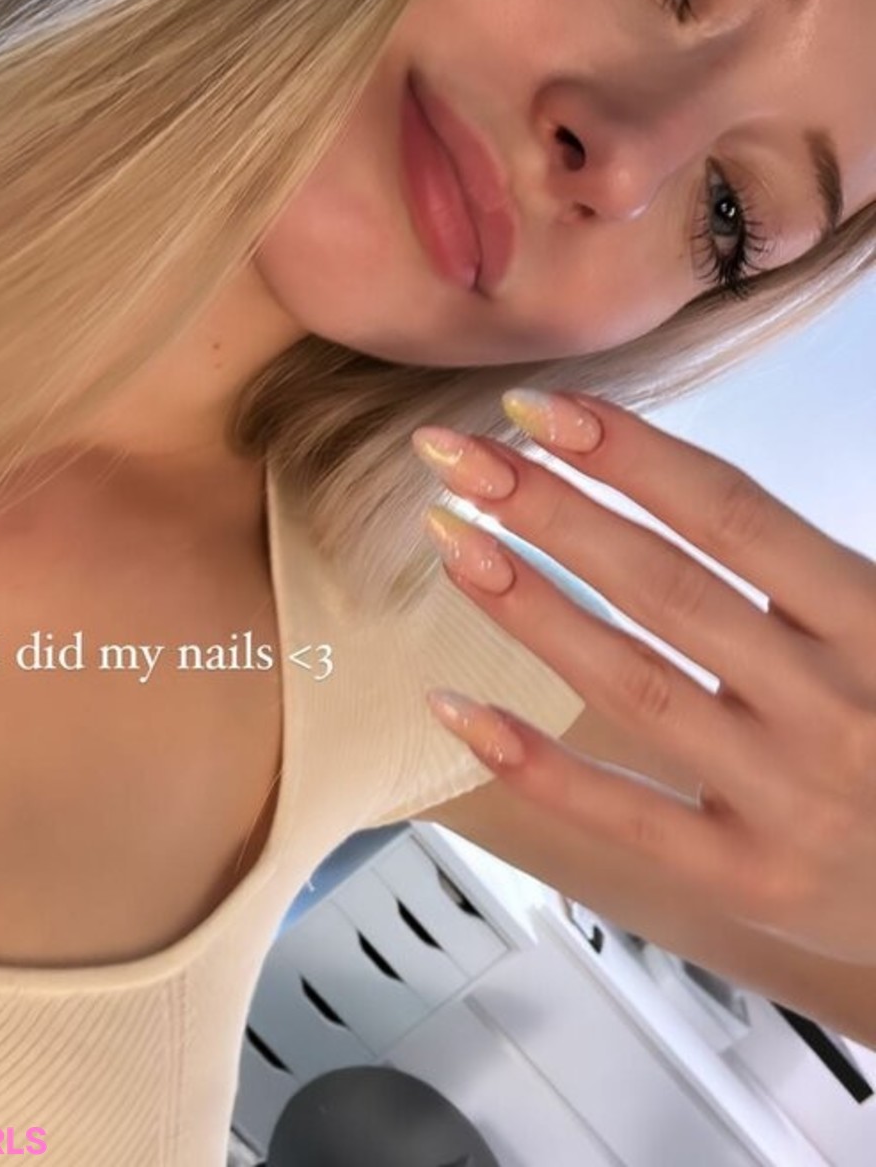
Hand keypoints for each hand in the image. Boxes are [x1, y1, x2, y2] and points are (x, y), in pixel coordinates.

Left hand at [411, 389, 875, 965]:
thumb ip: (798, 562)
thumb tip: (647, 461)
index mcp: (874, 622)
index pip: (730, 514)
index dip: (628, 454)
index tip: (537, 409)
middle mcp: (833, 706)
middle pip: (664, 588)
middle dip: (550, 510)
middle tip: (459, 456)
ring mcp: (789, 798)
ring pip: (633, 687)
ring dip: (530, 608)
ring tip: (452, 541)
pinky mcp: (750, 878)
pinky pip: (624, 814)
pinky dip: (535, 760)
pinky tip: (458, 703)